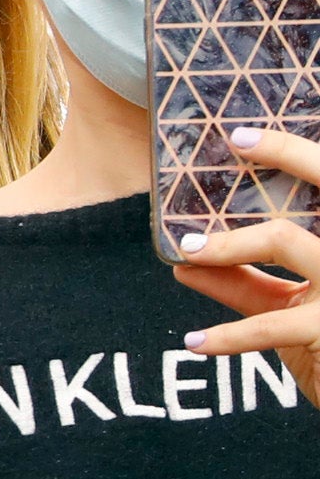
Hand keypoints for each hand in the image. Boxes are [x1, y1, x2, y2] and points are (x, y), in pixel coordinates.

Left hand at [175, 126, 319, 406]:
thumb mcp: (292, 309)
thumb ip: (245, 284)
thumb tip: (185, 263)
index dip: (294, 151)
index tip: (240, 136)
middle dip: (287, 155)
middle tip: (235, 142)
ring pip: (286, 240)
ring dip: (230, 244)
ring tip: (188, 252)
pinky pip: (271, 324)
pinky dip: (228, 336)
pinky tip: (195, 342)